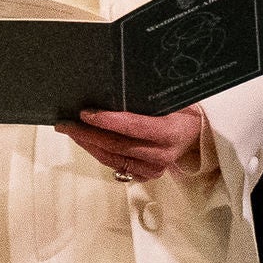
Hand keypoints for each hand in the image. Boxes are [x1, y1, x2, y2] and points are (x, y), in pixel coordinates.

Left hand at [63, 104, 205, 182]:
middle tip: (65, 122)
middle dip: (87, 133)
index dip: (108, 121)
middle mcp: (162, 154)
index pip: (134, 127)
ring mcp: (153, 169)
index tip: (85, 113)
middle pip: (117, 145)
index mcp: (171, 132)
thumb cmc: (182, 112)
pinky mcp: (146, 177)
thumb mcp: (173, 100)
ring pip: (112, 158)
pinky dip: (98, 152)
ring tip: (70, 130)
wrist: (197, 136)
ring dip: (87, 144)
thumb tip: (114, 85)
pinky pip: (115, 165)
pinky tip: (85, 141)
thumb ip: (148, 97)